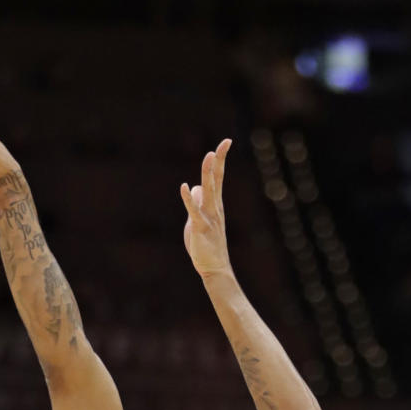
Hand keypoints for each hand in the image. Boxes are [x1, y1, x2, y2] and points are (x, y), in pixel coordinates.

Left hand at [180, 139, 233, 277]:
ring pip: (209, 191)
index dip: (221, 159)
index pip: (219, 177)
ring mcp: (209, 217)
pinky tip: (184, 187)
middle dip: (218, 161)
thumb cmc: (206, 244)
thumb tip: (194, 187)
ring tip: (208, 156)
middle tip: (224, 143)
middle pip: (217, 180)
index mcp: (215, 204)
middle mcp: (215, 207)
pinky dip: (188, 199)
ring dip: (208, 174)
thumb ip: (197, 202)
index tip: (226, 142)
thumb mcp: (198, 219)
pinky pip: (194, 211)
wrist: (214, 267)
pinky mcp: (200, 227)